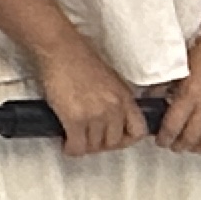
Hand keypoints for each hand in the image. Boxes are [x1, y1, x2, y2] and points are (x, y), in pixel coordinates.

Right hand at [36, 36, 146, 157]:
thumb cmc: (80, 60)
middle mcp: (114, 107)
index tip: (115, 141)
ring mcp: (96, 114)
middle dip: (101, 146)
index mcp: (125, 97)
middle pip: (114, 143)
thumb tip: (111, 121)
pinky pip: (77, 147)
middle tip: (88, 140)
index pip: (139, 131)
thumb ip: (116, 101)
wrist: (61, 50)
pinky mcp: (76, 119)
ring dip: (84, 146)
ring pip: (94, 147)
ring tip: (75, 139)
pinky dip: (70, 148)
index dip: (126, 141)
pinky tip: (66, 142)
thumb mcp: (110, 80)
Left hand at [158, 16, 200, 155]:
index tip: (161, 140)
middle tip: (174, 143)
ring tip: (191, 144)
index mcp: (191, 92)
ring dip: (197, 148)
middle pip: (190, 139)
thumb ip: (164, 86)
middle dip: (179, 145)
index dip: (164, 138)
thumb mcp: (180, 67)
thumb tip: (150, 103)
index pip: (173, 127)